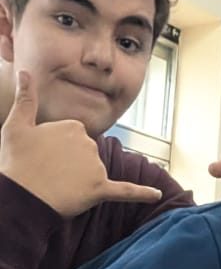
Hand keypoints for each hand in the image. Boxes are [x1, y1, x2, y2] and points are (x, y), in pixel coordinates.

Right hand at [0, 71, 162, 214]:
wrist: (20, 196)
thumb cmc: (16, 161)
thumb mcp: (15, 126)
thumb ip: (25, 99)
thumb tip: (25, 72)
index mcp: (73, 126)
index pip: (73, 136)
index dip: (55, 148)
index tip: (41, 154)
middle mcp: (90, 143)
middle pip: (85, 153)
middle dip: (68, 163)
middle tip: (46, 170)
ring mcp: (96, 167)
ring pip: (93, 171)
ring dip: (78, 179)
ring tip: (55, 183)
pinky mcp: (101, 189)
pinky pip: (126, 191)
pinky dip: (142, 194)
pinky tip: (157, 195)